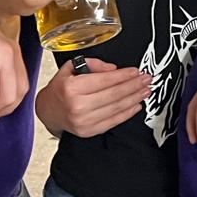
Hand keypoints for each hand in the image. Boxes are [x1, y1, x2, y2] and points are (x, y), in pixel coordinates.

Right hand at [35, 58, 152, 137]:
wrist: (48, 111)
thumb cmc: (61, 88)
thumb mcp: (71, 68)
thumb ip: (93, 64)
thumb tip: (113, 69)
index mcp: (72, 88)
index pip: (105, 80)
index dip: (124, 75)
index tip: (136, 71)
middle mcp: (77, 105)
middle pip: (114, 94)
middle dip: (134, 86)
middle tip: (147, 79)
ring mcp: (83, 121)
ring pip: (116, 108)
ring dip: (134, 98)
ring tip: (145, 90)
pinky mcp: (88, 131)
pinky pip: (113, 121)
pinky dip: (127, 113)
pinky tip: (136, 104)